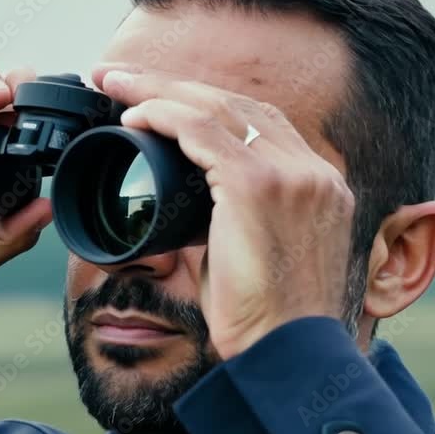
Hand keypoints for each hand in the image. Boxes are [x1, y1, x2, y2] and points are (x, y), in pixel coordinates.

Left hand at [94, 66, 353, 358]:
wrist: (288, 356)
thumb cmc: (268, 319)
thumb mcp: (262, 255)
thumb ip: (237, 219)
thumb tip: (192, 205)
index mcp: (321, 185)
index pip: (261, 122)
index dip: (208, 103)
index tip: (163, 98)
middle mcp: (314, 171)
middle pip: (238, 105)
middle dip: (175, 85)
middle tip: (124, 77)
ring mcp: (292, 174)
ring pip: (216, 107)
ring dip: (158, 90)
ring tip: (114, 82)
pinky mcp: (260, 186)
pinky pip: (202, 132)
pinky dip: (163, 116)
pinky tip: (134, 115)